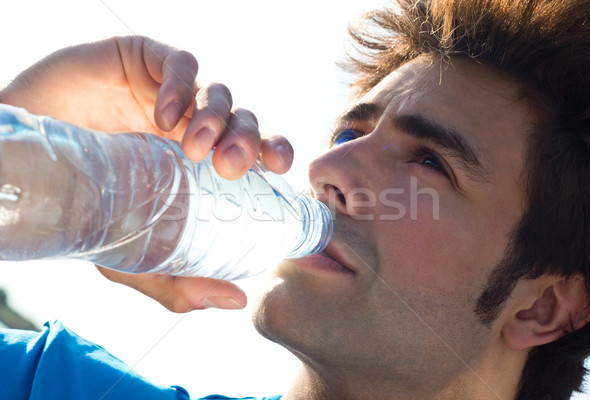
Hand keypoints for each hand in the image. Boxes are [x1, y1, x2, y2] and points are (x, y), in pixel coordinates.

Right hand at [0, 36, 293, 310]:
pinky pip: (180, 65)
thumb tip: (236, 301)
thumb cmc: (87, 203)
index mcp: (204, 162)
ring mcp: (174, 94)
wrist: (25, 158)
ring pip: (219, 92)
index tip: (280, 171)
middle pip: (245, 121)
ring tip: (193, 147)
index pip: (257, 152)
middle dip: (248, 139)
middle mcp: (197, 126)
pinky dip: (181, 87)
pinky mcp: (146, 61)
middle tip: (232, 166)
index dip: (275, 153)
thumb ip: (178, 279)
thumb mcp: (132, 252)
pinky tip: (163, 115)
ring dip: (215, 118)